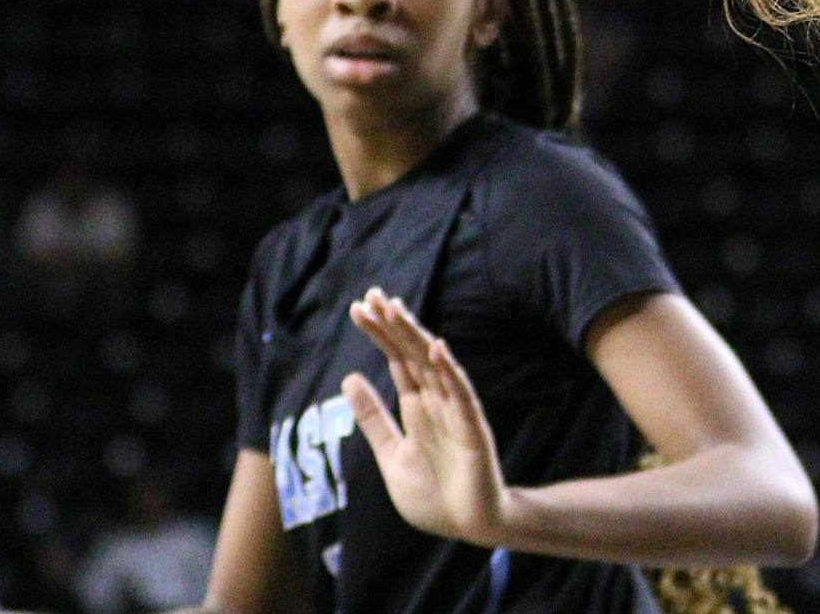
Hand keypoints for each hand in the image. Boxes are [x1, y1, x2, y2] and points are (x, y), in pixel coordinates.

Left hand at [345, 288, 511, 545]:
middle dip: (392, 324)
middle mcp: (435, 399)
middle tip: (371, 294)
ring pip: (432, 364)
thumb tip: (348, 378)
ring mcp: (453, 409)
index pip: (395, 359)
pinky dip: (449, 370)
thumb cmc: (433, 494)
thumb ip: (373, 418)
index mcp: (416, 405)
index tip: (358, 308)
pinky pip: (460, 393)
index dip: (379, 334)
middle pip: (410, 353)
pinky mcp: (471, 426)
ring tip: (395, 309)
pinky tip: (437, 349)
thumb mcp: (391, 455)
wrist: (468, 526)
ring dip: (414, 336)